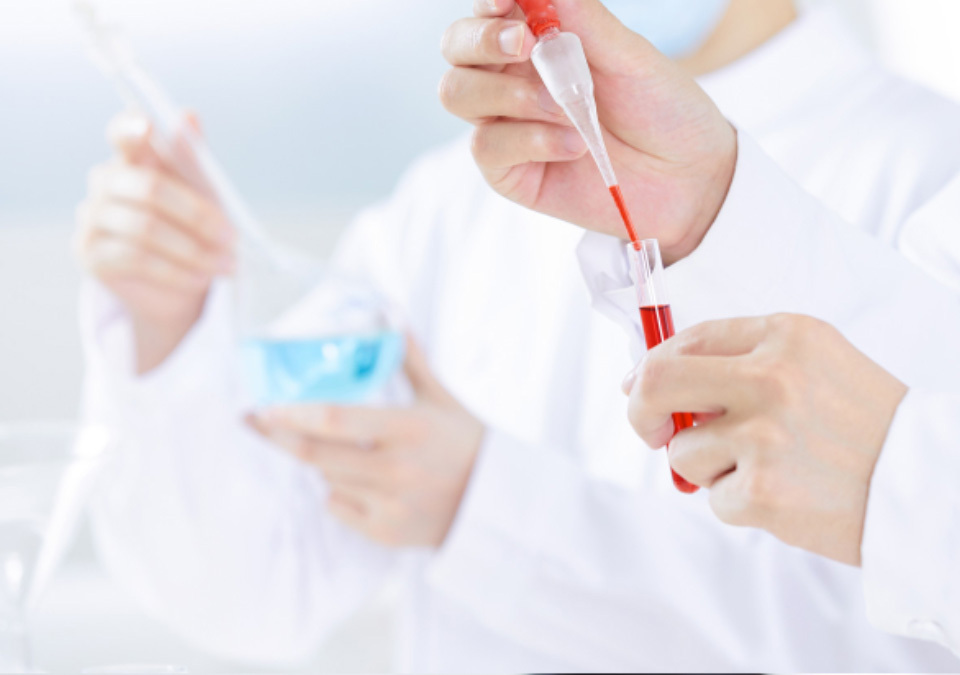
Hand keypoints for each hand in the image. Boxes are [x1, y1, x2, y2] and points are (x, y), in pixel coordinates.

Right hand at [75, 111, 234, 373]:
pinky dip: (177, 270)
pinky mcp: (91, 254)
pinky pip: (137, 258)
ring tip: (226, 265)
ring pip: (146, 229)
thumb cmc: (194, 228)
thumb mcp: (204, 193)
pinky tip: (200, 277)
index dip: (131, 128)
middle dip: (198, 215)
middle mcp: (105, 181)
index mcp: (132, 157)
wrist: (181, 282)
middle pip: (150, 188)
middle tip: (232, 238)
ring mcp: (91, 216)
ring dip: (194, 251)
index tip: (149, 126)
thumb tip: (188, 114)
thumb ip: (194, 160)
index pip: (123, 134)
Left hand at [251, 340, 484, 548]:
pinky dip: (338, 491)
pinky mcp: (386, 533)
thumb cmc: (468, 443)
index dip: (295, 413)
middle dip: (279, 436)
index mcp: (409, 429)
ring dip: (319, 461)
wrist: (496, 503)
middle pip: (317, 455)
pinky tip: (359, 480)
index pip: (338, 420)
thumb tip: (393, 315)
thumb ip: (412, 359)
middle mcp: (397, 470)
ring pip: (326, 480)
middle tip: (254, 420)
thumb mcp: (444, 398)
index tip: (265, 404)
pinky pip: (339, 507)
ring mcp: (390, 505)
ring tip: (334, 447)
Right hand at [440, 0, 736, 262]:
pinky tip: (572, 146)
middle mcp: (513, 79)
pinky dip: (530, 140)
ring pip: (457, 93)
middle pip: (456, 49)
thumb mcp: (629, 56)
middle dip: (480, 40)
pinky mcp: (509, 171)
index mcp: (538, 41)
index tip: (505, 0)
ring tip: (565, 109)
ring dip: (508, 95)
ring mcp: (507, 125)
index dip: (488, 4)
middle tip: (523, 45)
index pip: (490, 11)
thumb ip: (584, 19)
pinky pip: (487, 146)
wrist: (688, 178)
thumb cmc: (662, 110)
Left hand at [622, 314, 907, 565]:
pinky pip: (713, 499)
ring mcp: (765, 434)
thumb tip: (645, 380)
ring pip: (683, 452)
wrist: (930, 486)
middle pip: (658, 380)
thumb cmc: (865, 426)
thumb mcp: (815, 363)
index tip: (641, 388)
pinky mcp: (763, 491)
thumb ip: (738, 361)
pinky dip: (738, 504)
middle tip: (653, 431)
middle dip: (640, 409)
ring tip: (769, 469)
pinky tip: (786, 496)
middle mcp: (772, 377)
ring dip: (709, 469)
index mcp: (785, 335)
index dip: (652, 366)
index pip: (688, 339)